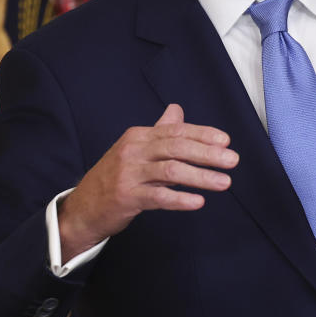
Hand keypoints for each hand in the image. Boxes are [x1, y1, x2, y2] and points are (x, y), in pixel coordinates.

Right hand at [57, 104, 237, 258]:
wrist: (82, 207)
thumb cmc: (114, 177)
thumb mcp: (135, 149)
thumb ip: (158, 131)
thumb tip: (177, 110)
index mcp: (138, 136)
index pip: (176, 131)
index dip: (202, 134)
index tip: (226, 141)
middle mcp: (133, 151)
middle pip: (176, 147)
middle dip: (207, 153)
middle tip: (232, 160)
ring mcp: (128, 174)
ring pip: (170, 171)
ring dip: (201, 177)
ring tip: (225, 182)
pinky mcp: (126, 197)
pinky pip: (157, 197)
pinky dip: (179, 199)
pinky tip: (198, 202)